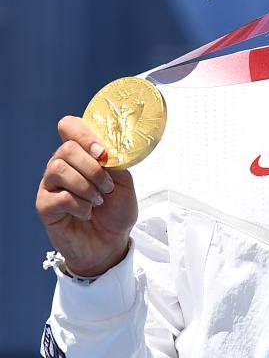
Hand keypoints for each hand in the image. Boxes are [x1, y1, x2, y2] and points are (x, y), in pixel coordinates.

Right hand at [36, 116, 137, 276]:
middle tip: (107, 186)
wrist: (111, 241)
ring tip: (99, 199)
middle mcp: (61, 165)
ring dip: (86, 186)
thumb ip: (114, 161)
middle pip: (65, 148)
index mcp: (81, 154)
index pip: (69, 126)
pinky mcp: (45, 206)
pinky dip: (80, 205)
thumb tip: (104, 149)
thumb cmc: (116, 209)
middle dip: (93, 168)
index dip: (84, 133)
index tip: (103, 152)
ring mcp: (50, 185)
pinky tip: (87, 212)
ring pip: (58, 169)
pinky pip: (60, 197)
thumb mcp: (124, 180)